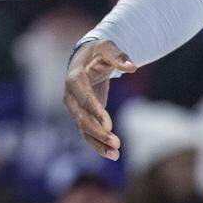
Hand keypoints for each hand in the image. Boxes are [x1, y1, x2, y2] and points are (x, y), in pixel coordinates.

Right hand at [63, 39, 135, 160]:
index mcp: (74, 78)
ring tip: (115, 154)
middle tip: (116, 143)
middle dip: (97, 132)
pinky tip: (112, 155)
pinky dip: (98, 145)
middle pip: (81, 117)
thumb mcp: (107, 47)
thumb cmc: (97, 52)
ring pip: (83, 129)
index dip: (95, 111)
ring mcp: (74, 108)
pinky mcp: (81, 116)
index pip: (83, 97)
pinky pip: (87, 133)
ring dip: (98, 143)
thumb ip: (118, 56)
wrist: (86, 59)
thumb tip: (132, 66)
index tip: (109, 125)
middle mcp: (70, 95)